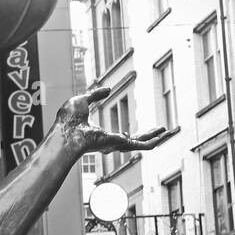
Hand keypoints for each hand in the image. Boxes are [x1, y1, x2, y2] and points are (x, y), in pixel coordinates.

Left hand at [55, 81, 169, 156]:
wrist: (67, 132)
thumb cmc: (68, 121)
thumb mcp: (82, 101)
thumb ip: (95, 95)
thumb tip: (108, 89)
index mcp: (100, 136)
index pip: (118, 137)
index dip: (128, 135)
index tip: (135, 132)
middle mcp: (110, 143)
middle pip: (134, 141)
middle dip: (147, 136)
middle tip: (159, 131)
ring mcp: (116, 145)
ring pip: (142, 143)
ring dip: (155, 137)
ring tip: (166, 132)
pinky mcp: (121, 144)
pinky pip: (141, 145)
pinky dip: (153, 141)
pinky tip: (163, 136)